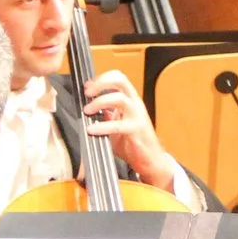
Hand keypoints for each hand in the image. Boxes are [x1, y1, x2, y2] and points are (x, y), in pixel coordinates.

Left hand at [83, 69, 170, 183]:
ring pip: (120, 98)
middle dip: (101, 83)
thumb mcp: (116, 124)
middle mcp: (135, 104)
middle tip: (87, 92)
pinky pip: (118, 125)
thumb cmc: (133, 142)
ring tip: (87, 110)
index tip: (87, 87)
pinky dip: (103, 126)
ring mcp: (137, 115)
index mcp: (130, 100)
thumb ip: (105, 114)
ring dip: (100, 102)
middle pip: (120, 80)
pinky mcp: (136, 130)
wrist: (151, 160)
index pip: (118, 78)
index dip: (100, 79)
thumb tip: (87, 107)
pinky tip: (92, 130)